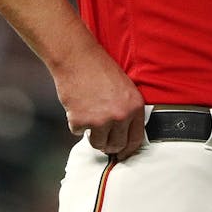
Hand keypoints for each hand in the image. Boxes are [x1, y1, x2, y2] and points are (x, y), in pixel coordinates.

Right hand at [51, 42, 146, 161]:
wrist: (76, 57)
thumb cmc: (98, 68)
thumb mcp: (124, 87)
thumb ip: (126, 110)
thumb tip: (121, 135)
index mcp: (134, 106)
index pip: (136, 139)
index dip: (128, 150)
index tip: (122, 154)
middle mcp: (120, 115)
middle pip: (116, 145)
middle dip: (109, 146)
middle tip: (102, 139)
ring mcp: (101, 120)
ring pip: (98, 143)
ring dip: (92, 135)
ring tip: (88, 118)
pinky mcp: (81, 121)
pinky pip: (78, 132)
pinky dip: (75, 122)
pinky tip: (76, 105)